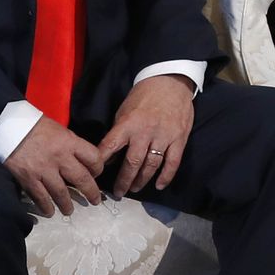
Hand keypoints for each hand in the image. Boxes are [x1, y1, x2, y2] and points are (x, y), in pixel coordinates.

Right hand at [4, 117, 103, 217]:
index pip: (93, 158)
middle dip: (91, 192)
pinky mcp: (28, 178)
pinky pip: (40, 197)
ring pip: (61, 193)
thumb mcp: (57, 128)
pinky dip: (46, 207)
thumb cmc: (32, 124)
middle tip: (94, 200)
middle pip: (82, 179)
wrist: (6, 125)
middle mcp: (60, 157)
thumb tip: (79, 158)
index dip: (98, 168)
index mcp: (69, 142)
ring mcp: (43, 169)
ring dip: (67, 204)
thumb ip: (69, 143)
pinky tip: (49, 211)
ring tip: (69, 211)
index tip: (96, 174)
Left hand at [99, 74, 195, 195]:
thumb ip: (118, 132)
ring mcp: (163, 137)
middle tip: (118, 192)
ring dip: (142, 180)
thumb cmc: (144, 95)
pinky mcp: (179, 139)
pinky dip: (166, 176)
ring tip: (135, 188)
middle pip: (132, 163)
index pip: (110, 147)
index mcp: (128, 124)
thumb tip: (109, 155)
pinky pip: (173, 162)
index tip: (95, 176)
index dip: (101, 163)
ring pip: (151, 165)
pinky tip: (159, 185)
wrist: (170, 81)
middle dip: (124, 180)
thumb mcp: (124, 110)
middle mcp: (145, 132)